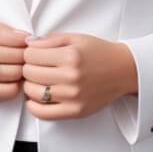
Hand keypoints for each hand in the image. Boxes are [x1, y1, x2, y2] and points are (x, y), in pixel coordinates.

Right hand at [0, 22, 28, 101]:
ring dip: (24, 72)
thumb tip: (29, 38)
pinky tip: (15, 80)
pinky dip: (16, 86)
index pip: (15, 39)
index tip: (31, 43)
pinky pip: (5, 91)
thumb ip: (5, 31)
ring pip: (13, 74)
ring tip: (24, 68)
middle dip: (28, 57)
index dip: (28, 42)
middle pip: (16, 58)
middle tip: (32, 57)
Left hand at [22, 32, 138, 119]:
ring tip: (40, 80)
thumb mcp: (77, 38)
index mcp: (71, 56)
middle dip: (29, 68)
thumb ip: (51, 40)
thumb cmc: (100, 53)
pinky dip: (33, 106)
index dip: (29, 54)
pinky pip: (42, 113)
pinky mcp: (75, 110)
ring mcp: (73, 96)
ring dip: (31, 85)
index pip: (30, 56)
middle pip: (29, 73)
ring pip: (32, 92)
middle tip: (38, 67)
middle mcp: (71, 76)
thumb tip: (28, 45)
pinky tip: (37, 98)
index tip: (35, 55)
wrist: (124, 70)